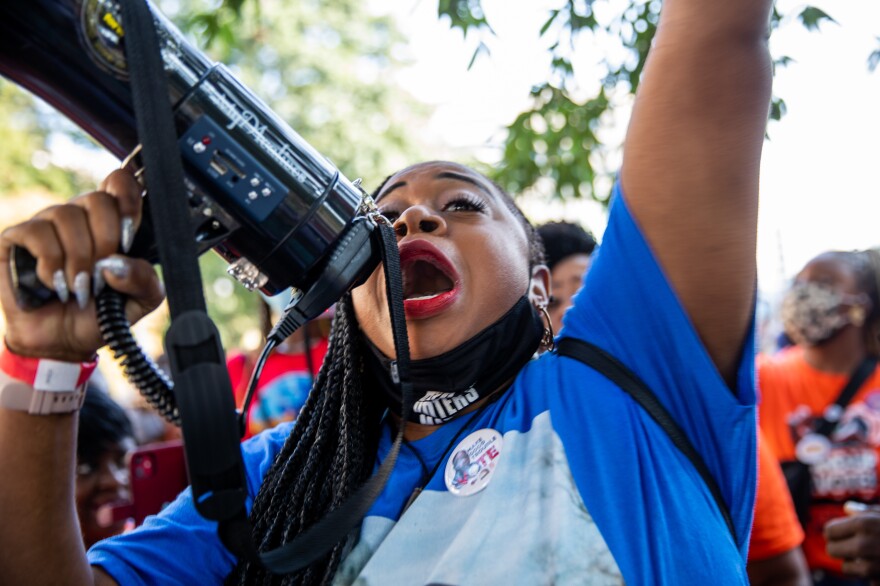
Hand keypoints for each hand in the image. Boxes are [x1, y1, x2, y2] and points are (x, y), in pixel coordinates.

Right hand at [0, 169, 164, 361]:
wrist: (62, 341)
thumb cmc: (99, 314)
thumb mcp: (140, 302)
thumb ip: (145, 279)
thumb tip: (117, 263)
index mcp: (112, 223)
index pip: (121, 183)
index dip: (129, 198)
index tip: (130, 233)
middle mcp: (80, 216)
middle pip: (98, 199)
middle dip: (106, 242)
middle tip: (102, 275)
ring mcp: (47, 224)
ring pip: (67, 215)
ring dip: (79, 259)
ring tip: (79, 288)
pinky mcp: (17, 237)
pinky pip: (38, 233)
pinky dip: (51, 264)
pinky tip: (55, 284)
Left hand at [825, 501, 879, 579]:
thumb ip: (865, 511)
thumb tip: (847, 509)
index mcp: (862, 524)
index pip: (829, 532)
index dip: (835, 532)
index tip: (843, 532)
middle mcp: (864, 545)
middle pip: (832, 550)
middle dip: (840, 547)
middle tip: (853, 545)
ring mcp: (872, 566)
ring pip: (845, 567)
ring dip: (853, 563)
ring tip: (869, 555)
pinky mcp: (879, 580)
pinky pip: (865, 579)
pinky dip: (870, 575)